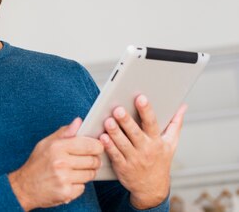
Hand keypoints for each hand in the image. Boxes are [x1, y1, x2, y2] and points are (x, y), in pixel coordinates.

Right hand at [8, 117, 103, 210]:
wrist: (24, 187)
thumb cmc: (36, 164)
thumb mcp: (46, 143)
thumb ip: (64, 132)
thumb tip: (79, 121)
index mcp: (57, 147)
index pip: (89, 145)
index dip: (97, 146)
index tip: (97, 147)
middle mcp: (61, 162)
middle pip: (93, 160)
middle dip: (93, 160)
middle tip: (87, 160)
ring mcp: (64, 178)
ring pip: (90, 174)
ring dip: (86, 173)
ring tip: (75, 171)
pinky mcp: (66, 193)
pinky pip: (83, 187)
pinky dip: (78, 185)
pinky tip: (68, 181)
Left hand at [99, 95, 186, 209]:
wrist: (152, 188)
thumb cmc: (160, 161)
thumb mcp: (171, 143)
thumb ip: (175, 123)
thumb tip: (182, 106)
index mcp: (157, 141)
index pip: (152, 123)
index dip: (146, 110)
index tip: (141, 98)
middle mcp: (146, 150)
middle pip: (135, 133)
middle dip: (127, 121)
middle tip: (118, 109)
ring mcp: (134, 159)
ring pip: (123, 144)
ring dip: (115, 132)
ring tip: (108, 121)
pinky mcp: (122, 167)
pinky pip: (114, 155)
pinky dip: (108, 146)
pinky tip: (102, 137)